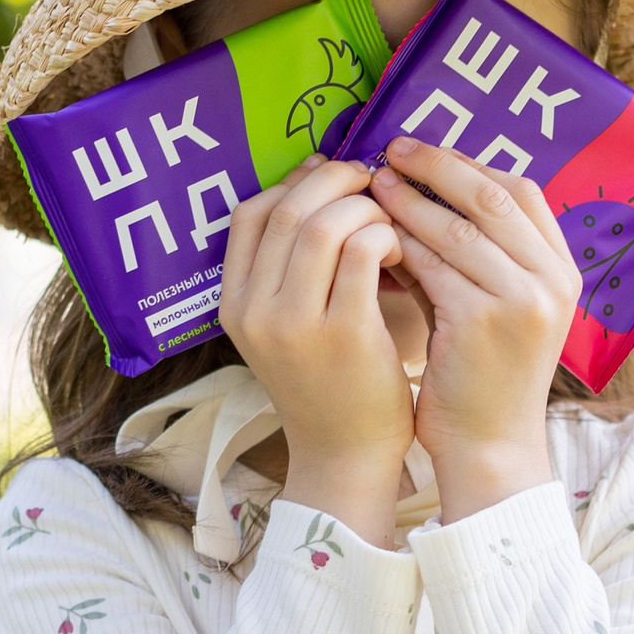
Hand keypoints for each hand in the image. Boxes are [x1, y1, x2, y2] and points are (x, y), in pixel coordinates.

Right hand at [220, 157, 414, 544]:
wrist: (346, 455)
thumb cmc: (327, 381)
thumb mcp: (285, 325)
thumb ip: (289, 268)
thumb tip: (321, 185)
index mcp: (233, 303)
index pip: (250, 214)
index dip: (293, 183)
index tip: (332, 178)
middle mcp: (254, 311)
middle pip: (287, 210)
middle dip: (336, 181)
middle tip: (373, 183)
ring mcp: (295, 323)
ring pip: (325, 224)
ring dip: (365, 207)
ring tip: (389, 223)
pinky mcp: (345, 333)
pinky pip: (364, 252)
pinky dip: (386, 236)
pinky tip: (401, 252)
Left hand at [368, 137, 579, 522]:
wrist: (489, 449)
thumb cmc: (483, 379)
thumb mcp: (496, 307)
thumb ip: (474, 255)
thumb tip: (421, 192)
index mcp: (562, 270)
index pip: (521, 191)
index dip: (469, 165)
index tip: (424, 153)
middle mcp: (552, 279)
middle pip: (492, 196)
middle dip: (437, 166)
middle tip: (391, 150)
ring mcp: (522, 299)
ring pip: (457, 226)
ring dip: (410, 200)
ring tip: (372, 184)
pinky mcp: (483, 321)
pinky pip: (432, 265)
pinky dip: (399, 243)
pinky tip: (370, 233)